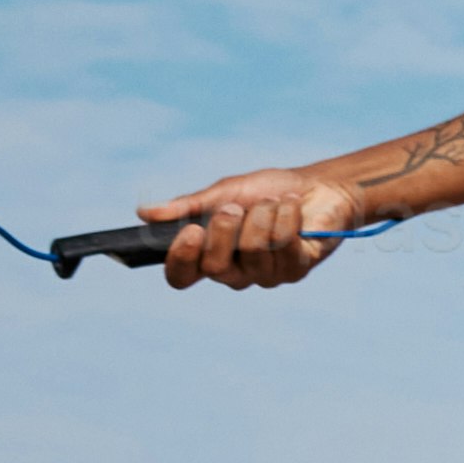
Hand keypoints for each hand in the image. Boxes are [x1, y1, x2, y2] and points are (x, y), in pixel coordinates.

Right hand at [130, 166, 362, 288]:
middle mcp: (235, 272)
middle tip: (235, 206)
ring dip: (262, 216)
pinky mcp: (296, 269)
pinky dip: (286, 216)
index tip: (190, 231)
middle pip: (214, 267)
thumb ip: (189, 207)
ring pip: (252, 253)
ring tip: (273, 200)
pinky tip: (292, 204)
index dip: (180, 260)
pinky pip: (283, 247)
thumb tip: (144, 214)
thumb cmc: (268, 190)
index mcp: (210, 255)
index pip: (181, 276)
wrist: (318, 186)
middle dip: (223, 230)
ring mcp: (266, 275)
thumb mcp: (224, 193)